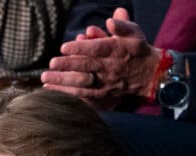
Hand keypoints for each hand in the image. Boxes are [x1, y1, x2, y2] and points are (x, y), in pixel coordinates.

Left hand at [40, 8, 159, 110]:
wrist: (149, 74)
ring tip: (46, 78)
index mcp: (116, 50)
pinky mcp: (103, 94)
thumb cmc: (138, 49)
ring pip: (82, 82)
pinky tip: (53, 91)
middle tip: (52, 63)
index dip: (79, 48)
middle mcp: (110, 67)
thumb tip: (110, 20)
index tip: (64, 47)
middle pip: (86, 67)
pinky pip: (84, 95)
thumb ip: (122, 25)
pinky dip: (68, 94)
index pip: (96, 49)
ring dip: (63, 82)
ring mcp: (106, 82)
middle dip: (68, 66)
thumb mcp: (134, 32)